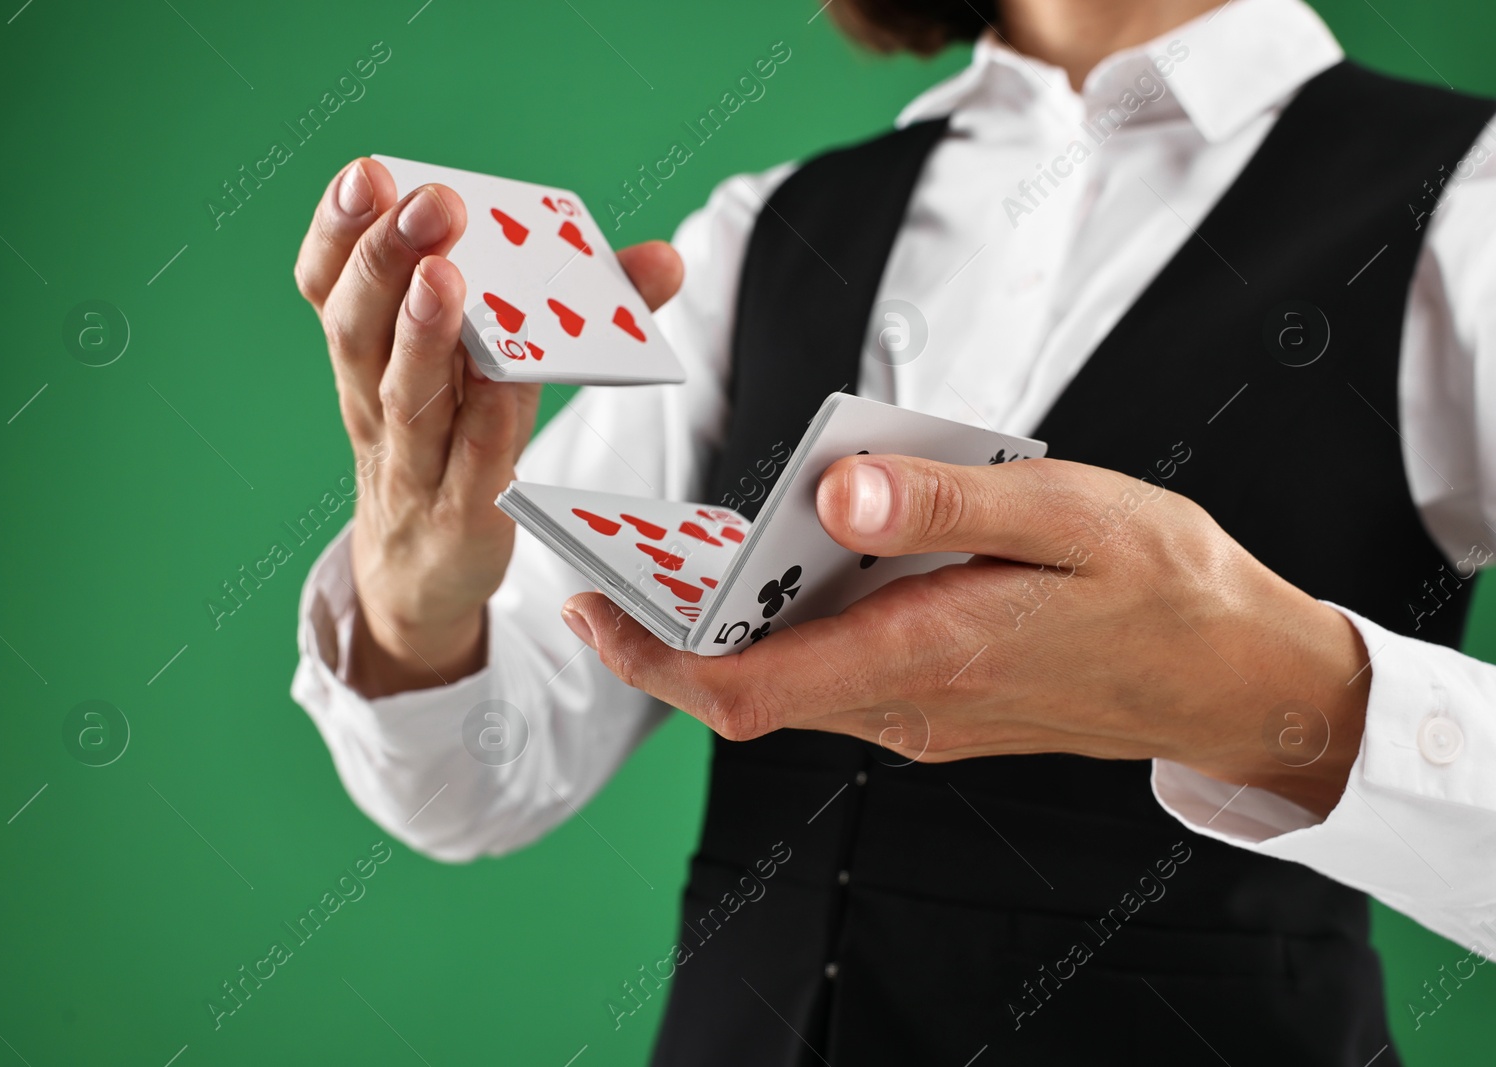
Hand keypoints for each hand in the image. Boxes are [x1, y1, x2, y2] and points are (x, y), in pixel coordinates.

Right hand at [294, 158, 682, 695]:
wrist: (422, 574)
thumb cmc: (456, 448)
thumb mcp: (492, 372)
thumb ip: (567, 311)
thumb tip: (663, 259)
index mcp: (369, 357)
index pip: (329, 287)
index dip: (339, 231)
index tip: (366, 173)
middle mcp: (375, 404)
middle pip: (359, 329)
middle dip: (385, 259)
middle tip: (428, 203)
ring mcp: (412, 464)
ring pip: (402, 396)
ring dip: (423, 334)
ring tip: (445, 277)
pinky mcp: (459, 515)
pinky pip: (469, 460)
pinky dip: (484, 417)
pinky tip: (502, 379)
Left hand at [562, 454, 1371, 815]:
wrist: (1238, 676)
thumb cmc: (1165, 585)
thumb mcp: (1065, 515)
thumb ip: (942, 505)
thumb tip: (830, 493)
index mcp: (929, 656)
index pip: (748, 688)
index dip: (652, 657)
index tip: (591, 605)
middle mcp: (910, 707)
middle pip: (750, 692)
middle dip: (668, 637)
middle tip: (616, 561)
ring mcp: (924, 718)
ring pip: (792, 685)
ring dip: (731, 632)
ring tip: (688, 554)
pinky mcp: (941, 709)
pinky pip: (840, 678)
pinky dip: (794, 632)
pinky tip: (797, 567)